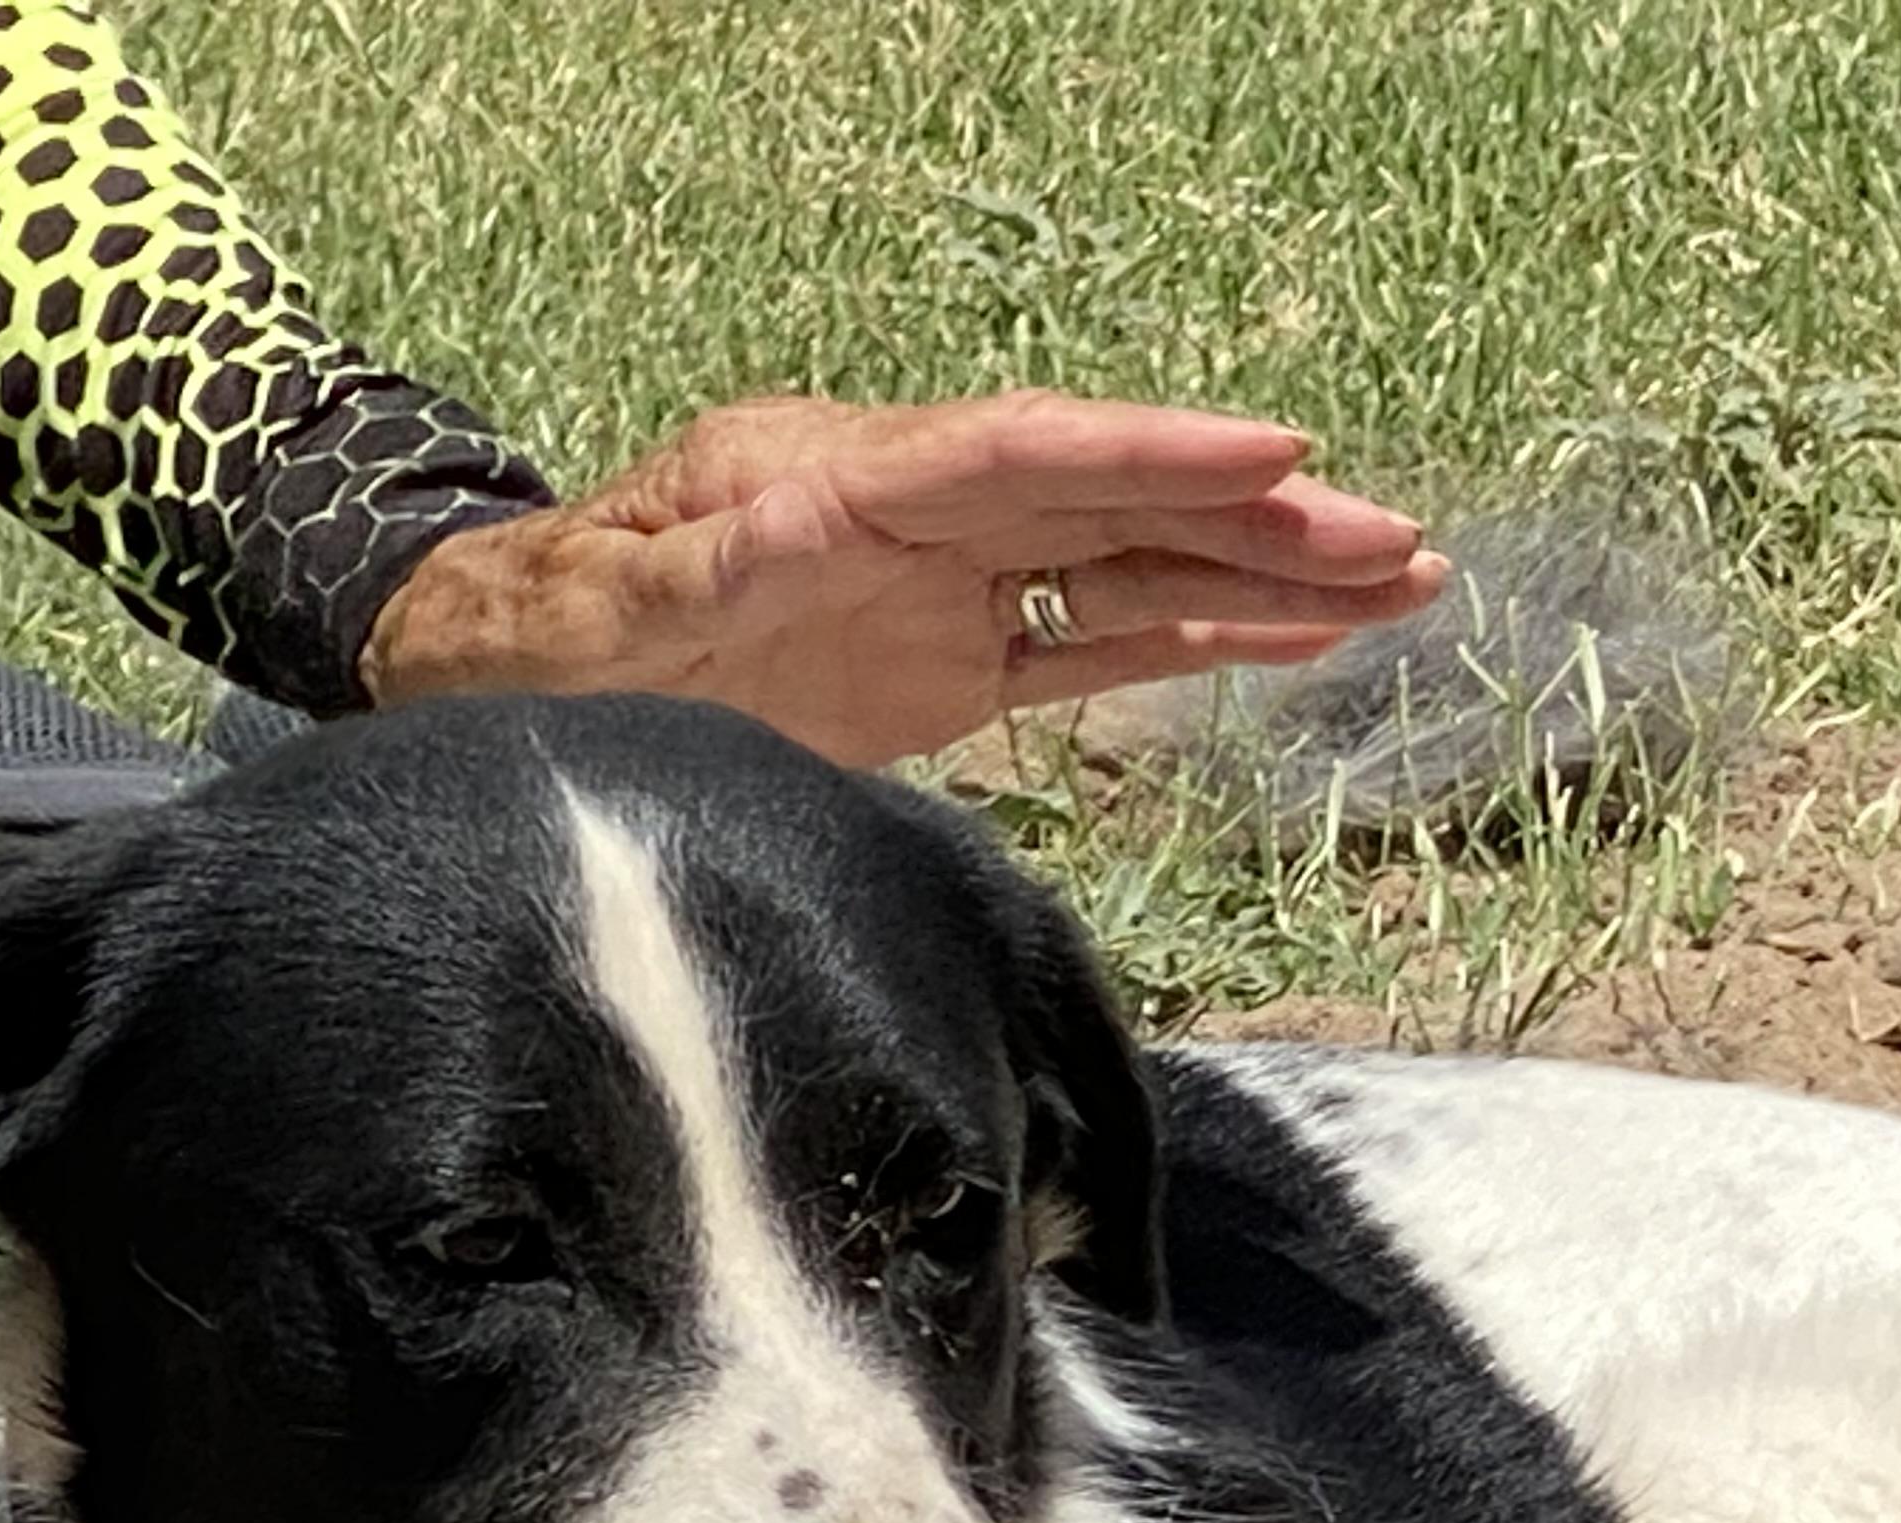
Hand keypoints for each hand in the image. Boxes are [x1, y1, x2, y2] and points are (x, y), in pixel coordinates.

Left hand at [361, 390, 1450, 766]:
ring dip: (1260, 574)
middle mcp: (913, 518)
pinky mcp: (948, 667)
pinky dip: (1198, 637)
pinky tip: (1297, 639)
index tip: (1275, 455)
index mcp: (837, 484)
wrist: (505, 690)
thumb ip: (693, 578)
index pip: (1026, 455)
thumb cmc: (533, 646)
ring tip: (1396, 581)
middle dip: (1257, 514)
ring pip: (1128, 565)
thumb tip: (788, 529)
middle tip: (1393, 540)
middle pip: (1112, 499)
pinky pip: (1095, 646)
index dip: (1153, 454)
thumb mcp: (594, 611)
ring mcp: (942, 590)